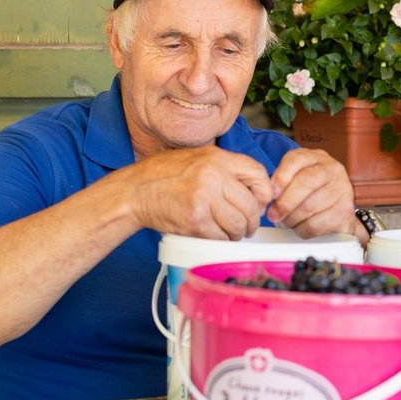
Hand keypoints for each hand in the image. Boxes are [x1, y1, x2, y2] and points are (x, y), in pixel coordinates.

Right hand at [122, 146, 273, 239]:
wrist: (136, 190)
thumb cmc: (165, 174)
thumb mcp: (199, 159)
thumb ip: (226, 170)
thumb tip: (255, 191)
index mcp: (218, 159)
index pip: (258, 174)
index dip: (264, 193)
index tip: (260, 203)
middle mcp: (213, 176)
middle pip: (250, 206)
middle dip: (251, 221)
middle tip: (246, 226)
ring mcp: (204, 199)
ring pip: (238, 226)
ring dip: (237, 234)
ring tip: (229, 232)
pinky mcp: (195, 221)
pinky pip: (220, 237)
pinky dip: (220, 241)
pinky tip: (213, 234)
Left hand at [268, 148, 367, 243]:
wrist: (337, 209)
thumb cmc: (311, 192)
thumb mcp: (295, 178)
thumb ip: (281, 182)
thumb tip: (267, 196)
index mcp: (315, 157)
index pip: (296, 160)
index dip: (281, 178)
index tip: (270, 194)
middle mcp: (331, 169)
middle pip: (306, 182)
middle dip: (285, 202)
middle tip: (273, 215)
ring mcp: (342, 189)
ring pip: (310, 206)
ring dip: (291, 219)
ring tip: (285, 222)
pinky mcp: (345, 211)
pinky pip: (316, 224)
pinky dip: (302, 230)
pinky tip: (299, 228)